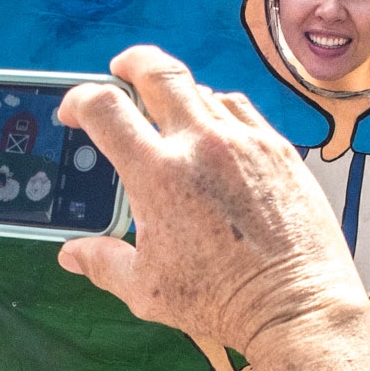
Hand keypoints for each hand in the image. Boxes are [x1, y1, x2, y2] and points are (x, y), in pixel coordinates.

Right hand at [56, 46, 368, 354]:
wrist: (296, 306)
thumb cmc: (223, 302)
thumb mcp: (146, 288)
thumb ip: (103, 263)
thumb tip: (73, 256)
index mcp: (158, 175)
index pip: (105, 108)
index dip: (80, 100)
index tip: (76, 111)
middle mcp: (202, 146)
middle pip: (158, 72)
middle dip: (131, 63)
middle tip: (121, 70)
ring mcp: (246, 143)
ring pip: (204, 91)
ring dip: (179, 94)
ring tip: (170, 113)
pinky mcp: (280, 151)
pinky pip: (243, 110)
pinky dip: (220, 111)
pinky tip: (216, 132)